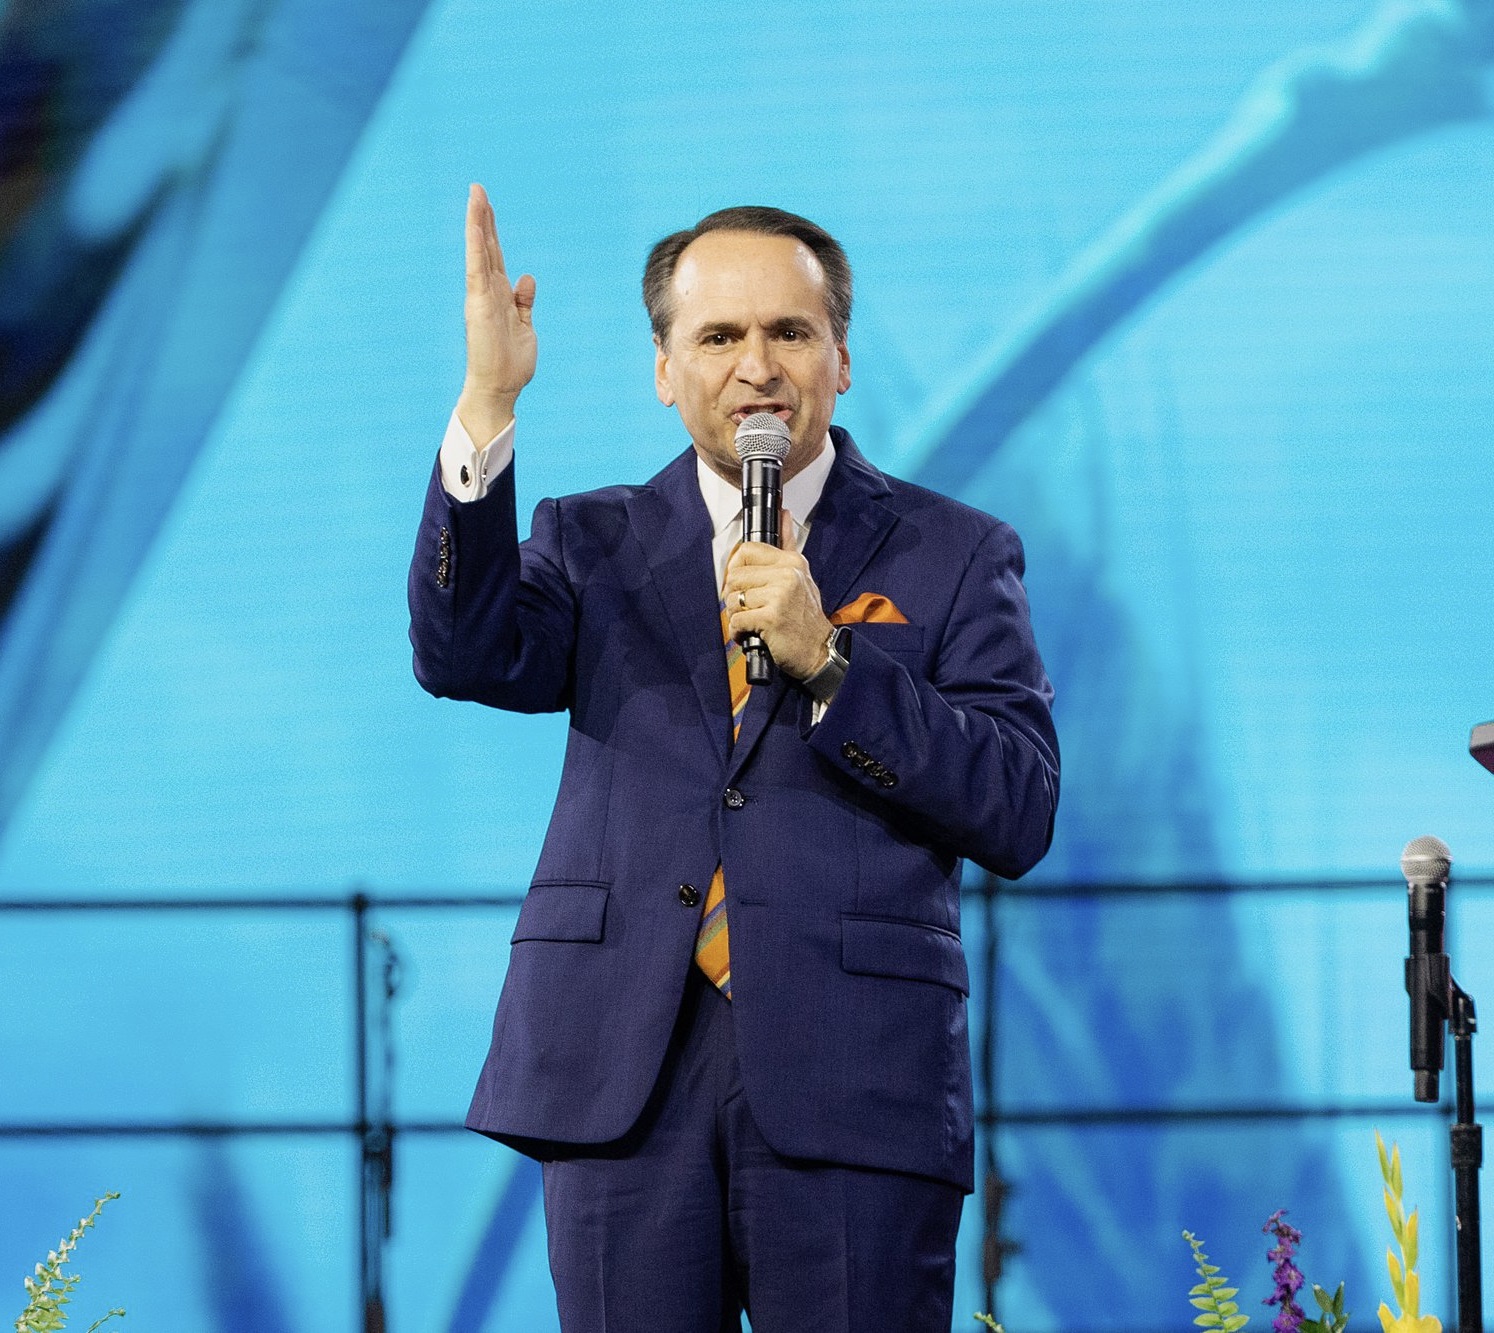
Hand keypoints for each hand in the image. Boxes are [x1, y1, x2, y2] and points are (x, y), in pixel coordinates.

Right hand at [456, 183, 536, 443]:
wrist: (500, 388)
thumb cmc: (511, 363)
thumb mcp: (525, 327)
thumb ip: (524, 302)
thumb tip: (527, 277)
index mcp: (499, 296)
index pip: (495, 256)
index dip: (492, 231)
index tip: (488, 206)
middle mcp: (487, 292)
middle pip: (486, 247)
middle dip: (483, 218)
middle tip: (478, 189)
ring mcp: (482, 296)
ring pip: (479, 252)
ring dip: (477, 222)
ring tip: (475, 194)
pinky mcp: (479, 304)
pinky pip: (477, 269)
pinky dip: (476, 246)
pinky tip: (475, 225)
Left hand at [722, 510, 834, 679]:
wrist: (818, 651)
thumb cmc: (805, 618)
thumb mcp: (802, 576)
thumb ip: (789, 545)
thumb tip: (784, 515)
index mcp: (792, 562)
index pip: (745, 551)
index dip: (735, 569)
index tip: (742, 584)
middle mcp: (787, 574)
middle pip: (734, 576)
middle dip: (735, 597)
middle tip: (749, 609)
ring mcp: (780, 595)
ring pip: (733, 599)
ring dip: (737, 616)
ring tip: (754, 622)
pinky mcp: (771, 617)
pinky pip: (737, 620)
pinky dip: (739, 632)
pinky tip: (752, 634)